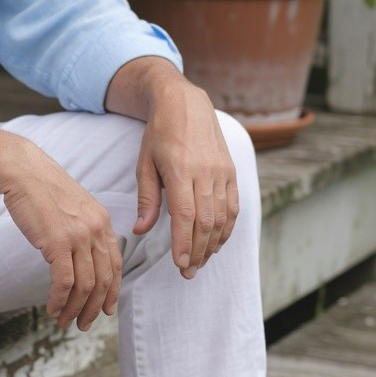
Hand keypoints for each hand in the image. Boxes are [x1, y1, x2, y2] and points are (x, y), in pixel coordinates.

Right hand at [1, 144, 121, 330]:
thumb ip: (83, 230)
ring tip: (65, 321)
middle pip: (103, 280)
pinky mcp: (57, 242)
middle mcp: (95, 230)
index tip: (105, 309)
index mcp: (102, 222)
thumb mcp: (74, 207)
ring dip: (74, 309)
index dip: (112, 291)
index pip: (115, 264)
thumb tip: (81, 257)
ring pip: (85, 285)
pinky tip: (52, 308)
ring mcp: (77, 236)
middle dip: (93, 308)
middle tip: (83, 324)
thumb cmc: (41, 189)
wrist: (22, 171)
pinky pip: (64, 282)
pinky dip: (59, 300)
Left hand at [132, 78, 238, 278]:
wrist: (186, 103)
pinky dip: (227, 228)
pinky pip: (233, 206)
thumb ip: (147, 198)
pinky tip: (217, 243)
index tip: (180, 265)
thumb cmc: (159, 134)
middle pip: (206, 221)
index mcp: (180, 169)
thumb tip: (141, 230)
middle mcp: (206, 172)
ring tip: (200, 263)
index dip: (184, 242)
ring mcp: (222, 171)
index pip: (185, 214)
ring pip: (222, 216)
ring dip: (212, 244)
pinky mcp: (231, 171)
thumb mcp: (145, 163)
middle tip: (187, 273)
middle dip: (197, 251)